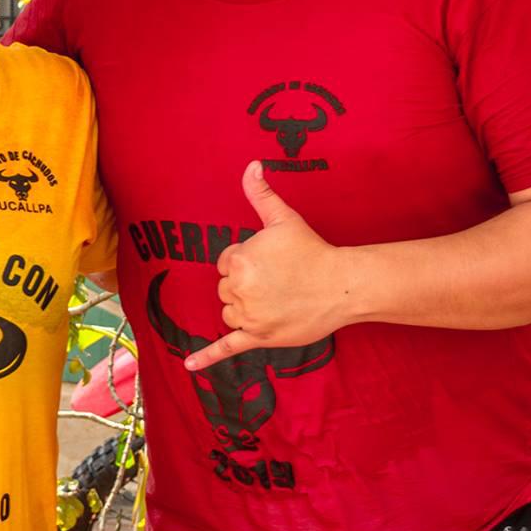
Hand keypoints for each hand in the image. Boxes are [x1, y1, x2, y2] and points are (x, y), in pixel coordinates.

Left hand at [183, 162, 348, 370]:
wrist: (343, 285)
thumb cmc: (312, 251)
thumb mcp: (283, 219)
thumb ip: (261, 193)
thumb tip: (251, 164)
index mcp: (239, 260)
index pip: (226, 262)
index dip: (248, 261)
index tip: (273, 263)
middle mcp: (239, 289)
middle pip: (226, 288)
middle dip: (246, 285)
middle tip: (279, 281)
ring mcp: (248, 316)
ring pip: (229, 312)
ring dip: (244, 308)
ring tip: (276, 299)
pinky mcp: (258, 337)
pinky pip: (226, 348)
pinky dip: (206, 357)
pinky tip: (188, 366)